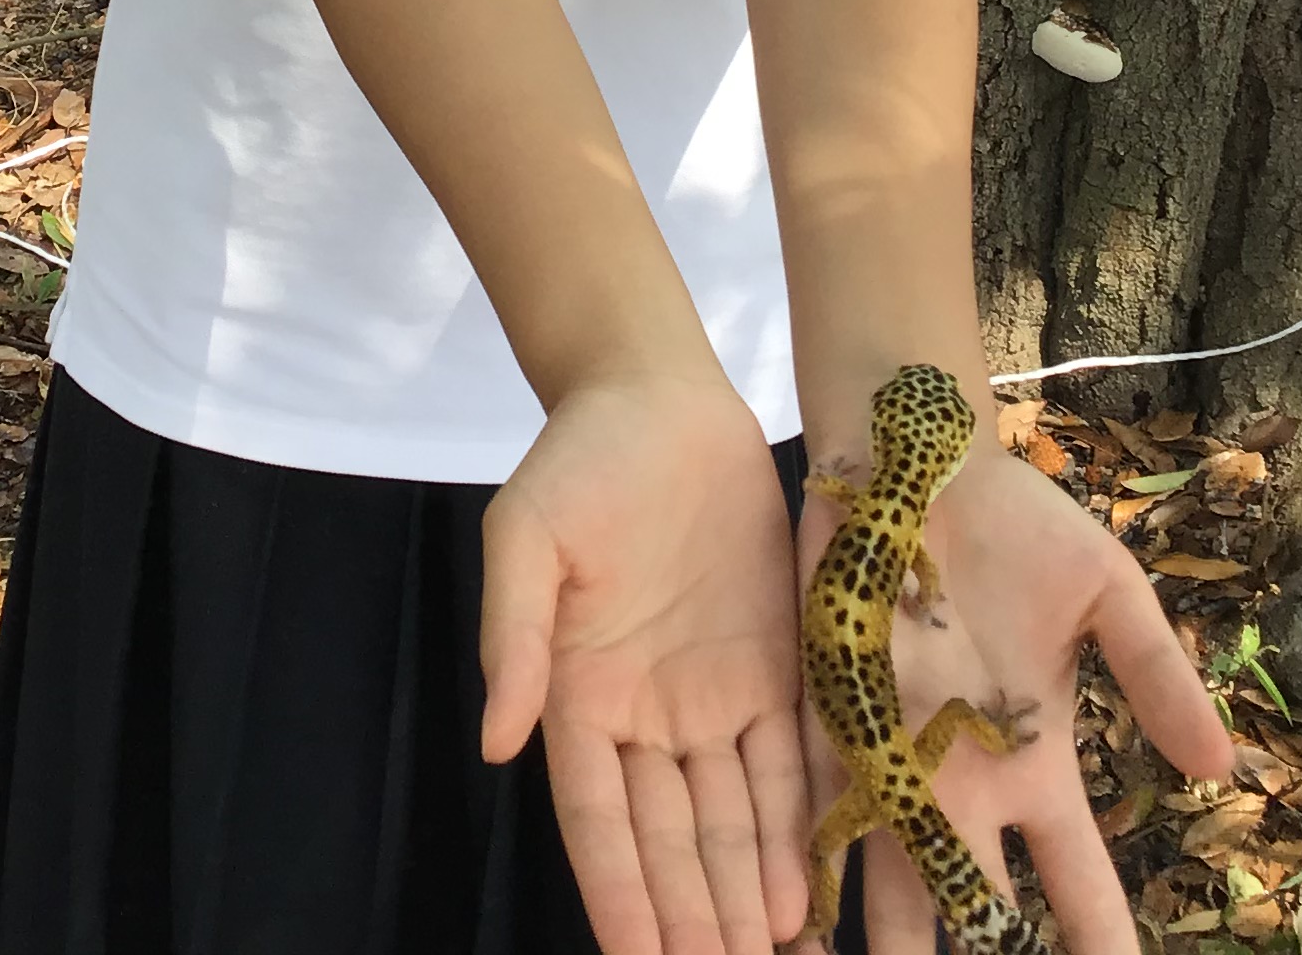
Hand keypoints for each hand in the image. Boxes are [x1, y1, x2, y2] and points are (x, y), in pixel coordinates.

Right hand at [481, 373, 813, 954]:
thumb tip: (494, 741)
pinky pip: (790, 762)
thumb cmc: (578, 463)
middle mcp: (645, 715)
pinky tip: (808, 893)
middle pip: (672, 838)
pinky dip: (797, 829)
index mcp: (578, 695)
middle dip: (694, 917)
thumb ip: (514, 639)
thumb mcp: (525, 538)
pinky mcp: (775, 665)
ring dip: (748, 894)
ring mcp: (712, 695)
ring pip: (733, 818)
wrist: (659, 398)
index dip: (621, 893)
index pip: (598, 821)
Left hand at [793, 446, 1234, 953]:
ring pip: (888, 885)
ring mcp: (889, 755)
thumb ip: (1156, 676)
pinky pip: (812, 812)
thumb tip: (1221, 769)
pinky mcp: (824, 719)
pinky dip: (805, 872)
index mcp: (1034, 761)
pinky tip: (793, 928)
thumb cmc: (1020, 524)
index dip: (1098, 944)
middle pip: (972, 906)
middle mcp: (960, 780)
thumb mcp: (1108, 594)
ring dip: (887, 946)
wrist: (918, 458)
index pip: (1075, 880)